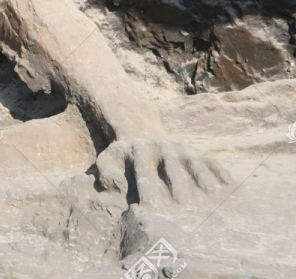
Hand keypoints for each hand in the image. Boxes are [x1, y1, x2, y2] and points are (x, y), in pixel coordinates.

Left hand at [95, 138, 231, 205]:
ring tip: (211, 192)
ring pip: (193, 161)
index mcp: (140, 151)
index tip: (148, 207)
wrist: (139, 129)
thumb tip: (118, 185)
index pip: (143, 171)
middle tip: (181, 202)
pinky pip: (209, 160)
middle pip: (170, 166)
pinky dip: (219, 170)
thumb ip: (106, 171)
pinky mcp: (194, 151)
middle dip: (176, 183)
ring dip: (202, 175)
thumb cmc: (123, 155)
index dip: (146, 189)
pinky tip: (229, 183)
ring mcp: (180, 148)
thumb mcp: (108, 158)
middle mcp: (162, 148)